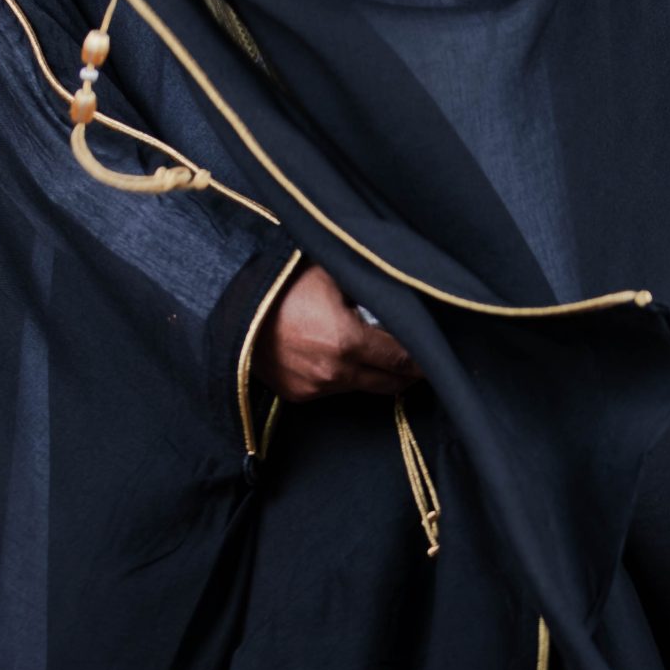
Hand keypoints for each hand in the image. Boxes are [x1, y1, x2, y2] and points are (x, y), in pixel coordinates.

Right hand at [253, 263, 422, 400]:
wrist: (230, 308)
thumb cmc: (281, 283)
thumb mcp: (331, 274)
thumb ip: (369, 288)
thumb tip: (402, 291)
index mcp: (348, 341)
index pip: (403, 358)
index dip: (425, 357)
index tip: (439, 351)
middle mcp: (335, 372)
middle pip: (390, 383)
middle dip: (409, 373)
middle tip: (423, 360)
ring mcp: (315, 388)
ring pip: (364, 387)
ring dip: (377, 374)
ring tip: (384, 354)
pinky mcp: (299, 395)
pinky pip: (336, 390)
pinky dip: (346, 376)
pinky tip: (346, 358)